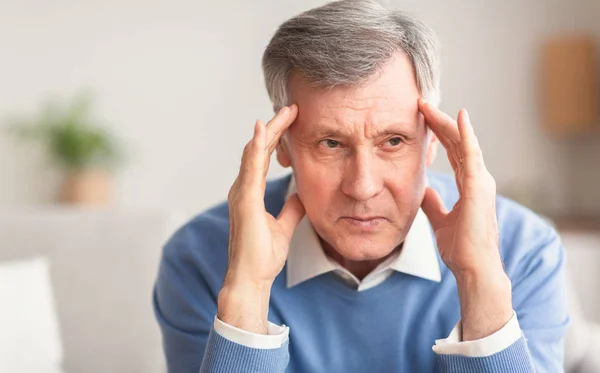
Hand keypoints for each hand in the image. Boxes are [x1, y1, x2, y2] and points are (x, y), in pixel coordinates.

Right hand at [218, 105, 304, 333]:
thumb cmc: (262, 257)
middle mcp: (242, 189)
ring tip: (284, 111)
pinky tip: (264, 130)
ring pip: (254, 152)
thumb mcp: (283, 227)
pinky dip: (256, 147)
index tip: (292, 120)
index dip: (276, 138)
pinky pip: (251, 167)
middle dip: (275, 127)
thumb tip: (299, 195)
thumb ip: (290, 209)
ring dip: (269, 130)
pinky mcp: (245, 200)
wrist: (251, 279)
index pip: (263, 158)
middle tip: (291, 108)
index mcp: (250, 193)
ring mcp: (242, 193)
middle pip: (258, 150)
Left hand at [418, 98, 512, 339]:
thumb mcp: (441, 220)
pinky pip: (472, 156)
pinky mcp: (479, 188)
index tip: (422, 118)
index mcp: (469, 185)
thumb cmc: (461, 248)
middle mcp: (477, 179)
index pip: (454, 152)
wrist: (473, 268)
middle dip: (439, 122)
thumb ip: (434, 203)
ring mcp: (480, 182)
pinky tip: (459, 119)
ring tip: (429, 105)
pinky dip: (466, 136)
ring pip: (464, 143)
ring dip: (447, 123)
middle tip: (421, 103)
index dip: (439, 134)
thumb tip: (424, 190)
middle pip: (458, 143)